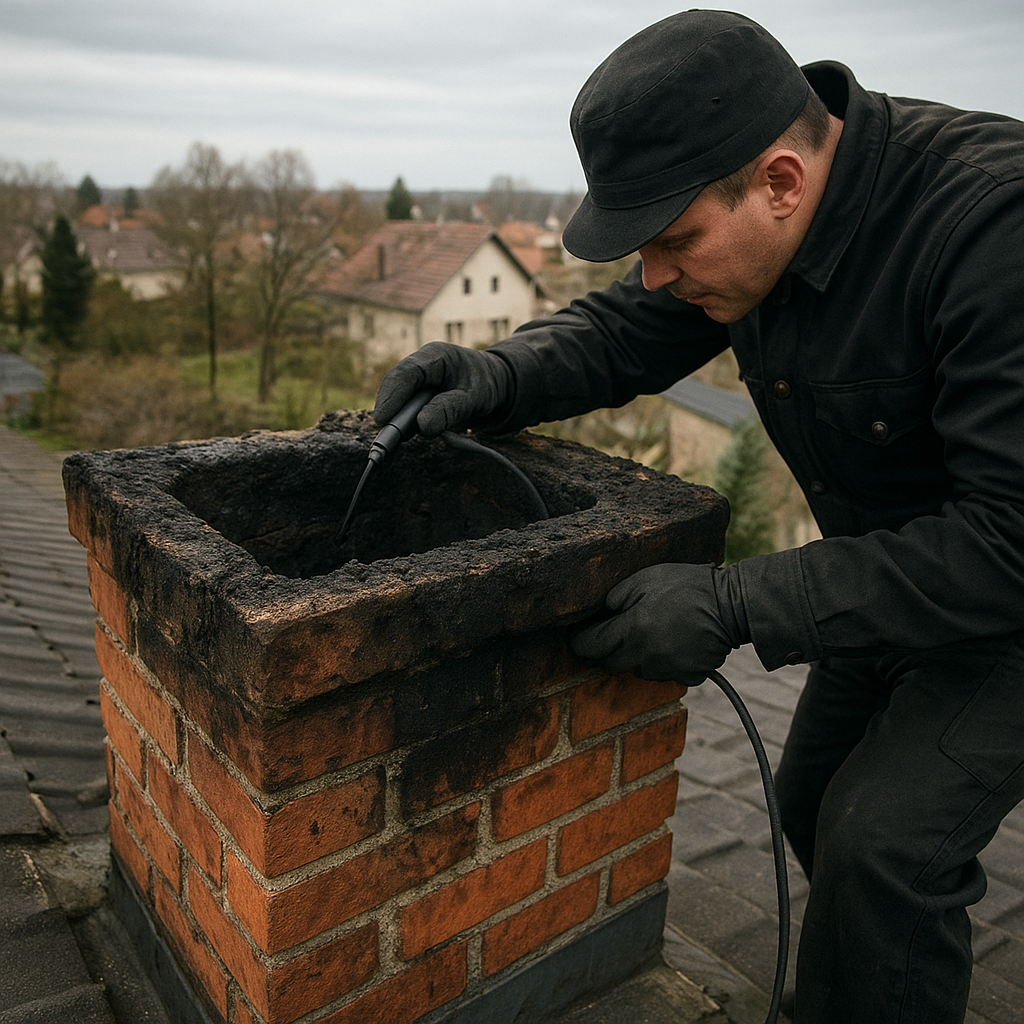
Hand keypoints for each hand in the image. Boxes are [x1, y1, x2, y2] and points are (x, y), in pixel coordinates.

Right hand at [374, 342, 512, 437]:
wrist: (497, 386)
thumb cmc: (487, 386)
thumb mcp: (475, 398)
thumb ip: (450, 410)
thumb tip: (423, 426)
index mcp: (436, 356)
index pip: (406, 373)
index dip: (391, 396)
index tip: (382, 419)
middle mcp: (422, 366)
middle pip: (396, 388)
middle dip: (391, 412)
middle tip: (386, 439)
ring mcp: (418, 381)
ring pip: (399, 401)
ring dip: (398, 421)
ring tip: (395, 441)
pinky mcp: (418, 397)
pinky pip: (406, 411)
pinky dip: (406, 424)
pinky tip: (407, 436)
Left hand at [570, 562, 749, 684]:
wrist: (733, 604)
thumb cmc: (688, 585)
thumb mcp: (647, 578)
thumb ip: (618, 596)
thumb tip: (602, 612)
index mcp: (633, 629)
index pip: (591, 645)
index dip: (580, 641)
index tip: (577, 637)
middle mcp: (646, 655)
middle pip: (611, 663)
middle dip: (608, 649)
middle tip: (616, 631)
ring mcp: (668, 669)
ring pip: (638, 670)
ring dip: (638, 656)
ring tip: (655, 631)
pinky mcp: (688, 676)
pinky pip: (666, 674)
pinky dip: (666, 662)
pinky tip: (676, 642)